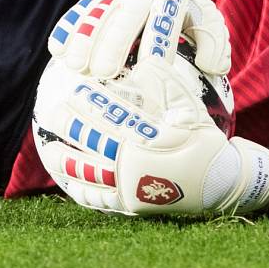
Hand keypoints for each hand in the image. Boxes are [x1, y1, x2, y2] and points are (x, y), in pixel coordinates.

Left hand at [32, 57, 268, 215]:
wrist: (218, 182)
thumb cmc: (203, 139)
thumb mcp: (191, 108)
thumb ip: (166, 86)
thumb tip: (145, 62)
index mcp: (153, 138)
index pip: (112, 117)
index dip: (90, 103)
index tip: (73, 89)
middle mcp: (137, 163)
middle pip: (92, 142)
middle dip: (69, 126)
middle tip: (51, 111)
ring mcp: (131, 187)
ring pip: (87, 174)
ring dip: (64, 159)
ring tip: (50, 148)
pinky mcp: (130, 205)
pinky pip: (96, 198)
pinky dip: (78, 186)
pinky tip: (67, 177)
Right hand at [48, 0, 230, 78]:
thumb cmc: (191, 5)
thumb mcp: (210, 17)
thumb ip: (215, 42)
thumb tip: (211, 67)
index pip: (163, 24)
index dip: (154, 48)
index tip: (147, 75)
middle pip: (125, 17)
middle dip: (112, 44)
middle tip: (101, 73)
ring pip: (97, 13)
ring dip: (84, 39)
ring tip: (75, 66)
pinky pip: (80, 9)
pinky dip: (68, 27)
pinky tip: (58, 50)